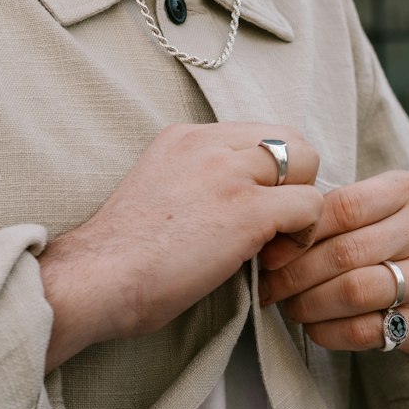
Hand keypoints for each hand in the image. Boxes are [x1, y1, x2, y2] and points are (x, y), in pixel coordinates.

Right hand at [40, 123, 321, 369]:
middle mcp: (210, 142)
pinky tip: (272, 261)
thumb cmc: (122, 254)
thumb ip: (198, 180)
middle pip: (290, 138)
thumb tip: (236, 202)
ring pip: (306, 161)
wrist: (99, 276)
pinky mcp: (247, 208)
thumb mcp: (160, 188)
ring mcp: (229, 171)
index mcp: (187, 136)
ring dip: (301, 206)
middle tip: (274, 226)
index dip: (269, 174)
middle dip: (295, 181)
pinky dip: (303, 235)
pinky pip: (309, 205)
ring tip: (275, 244)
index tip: (253, 211)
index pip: (259, 133)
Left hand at [257, 170, 408, 366]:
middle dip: (295, 273)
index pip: (342, 206)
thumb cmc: (400, 239)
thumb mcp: (383, 208)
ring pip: (352, 292)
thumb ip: (337, 210)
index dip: (299, 231)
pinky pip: (365, 330)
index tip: (270, 250)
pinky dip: (329, 331)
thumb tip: (271, 232)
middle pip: (343, 252)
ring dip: (308, 304)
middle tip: (269, 286)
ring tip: (289, 306)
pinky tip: (314, 327)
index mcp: (408, 189)